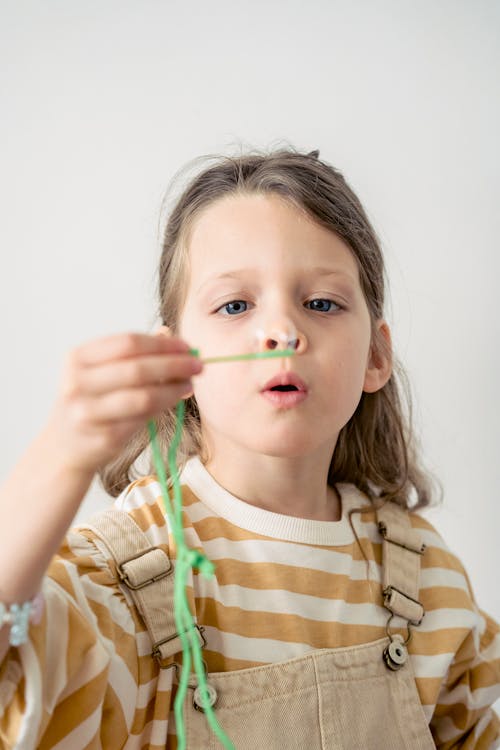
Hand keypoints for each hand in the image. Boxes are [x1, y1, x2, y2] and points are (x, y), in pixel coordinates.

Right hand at [44, 331, 201, 475]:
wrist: (66, 446)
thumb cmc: (93, 401)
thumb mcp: (103, 372)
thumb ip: (133, 353)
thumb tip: (169, 334)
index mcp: (78, 358)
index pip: (128, 342)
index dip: (162, 344)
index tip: (187, 347)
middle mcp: (77, 383)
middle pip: (138, 368)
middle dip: (175, 365)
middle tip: (198, 365)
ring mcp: (87, 413)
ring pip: (143, 397)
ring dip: (174, 389)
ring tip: (190, 384)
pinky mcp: (103, 437)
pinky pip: (143, 419)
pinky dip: (164, 407)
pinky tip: (175, 400)